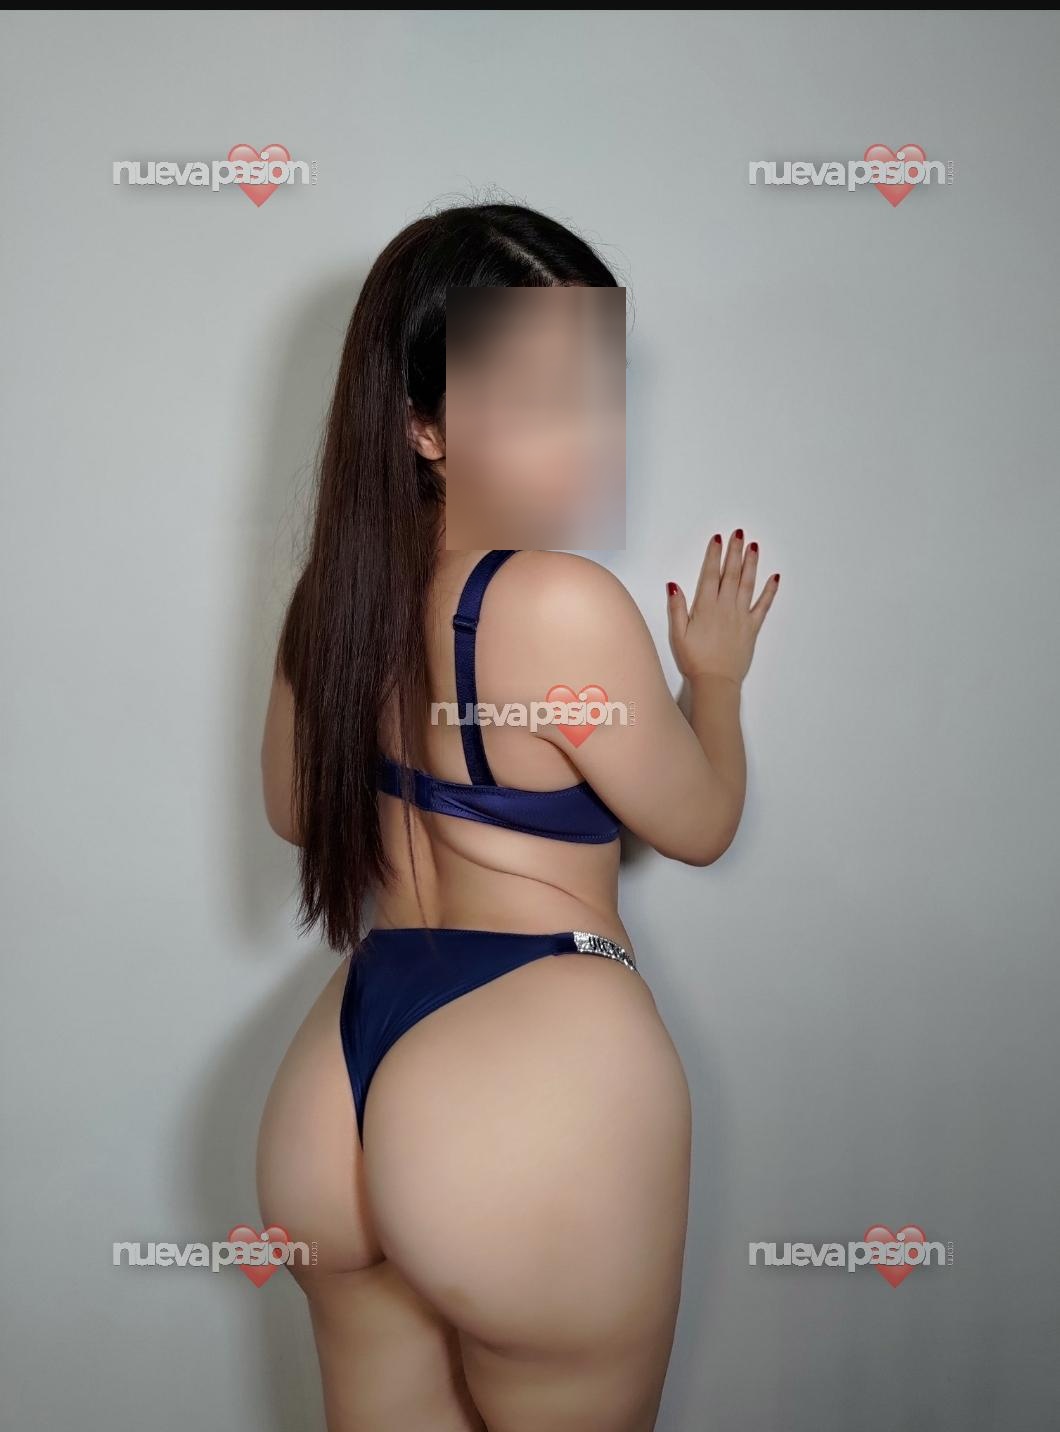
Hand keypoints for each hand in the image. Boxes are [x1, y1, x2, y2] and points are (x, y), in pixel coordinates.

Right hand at [666, 529, 778, 683]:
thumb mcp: (678, 635)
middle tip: (739, 534)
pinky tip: (774, 577)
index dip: (714, 555)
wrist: (716, 681)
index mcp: (706, 607)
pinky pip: (763, 605)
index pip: (710, 575)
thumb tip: (674, 585)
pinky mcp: (752, 627)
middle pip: (731, 574)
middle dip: (735, 552)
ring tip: (753, 547)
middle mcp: (725, 607)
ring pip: (747, 584)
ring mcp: (741, 616)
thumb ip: (676, 608)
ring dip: (751, 564)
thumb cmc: (695, 660)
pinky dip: (770, 591)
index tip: (718, 539)